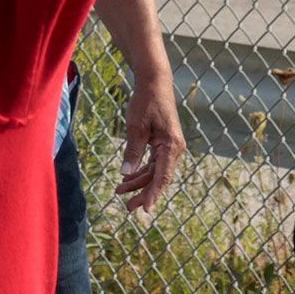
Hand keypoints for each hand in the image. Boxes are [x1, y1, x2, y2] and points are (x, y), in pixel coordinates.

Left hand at [119, 64, 185, 213]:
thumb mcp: (136, 127)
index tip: (146, 209)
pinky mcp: (163, 144)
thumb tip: (126, 173)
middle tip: (128, 208)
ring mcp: (169, 147)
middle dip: (143, 192)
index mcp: (171, 147)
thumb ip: (132, 151)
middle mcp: (174, 149)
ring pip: (154, 171)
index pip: (162, 177)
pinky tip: (127, 178)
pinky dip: (140, 170)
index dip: (153, 194)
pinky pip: (153, 163)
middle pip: (159, 178)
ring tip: (120, 192)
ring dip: (139, 182)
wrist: (154, 84)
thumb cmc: (145, 103)